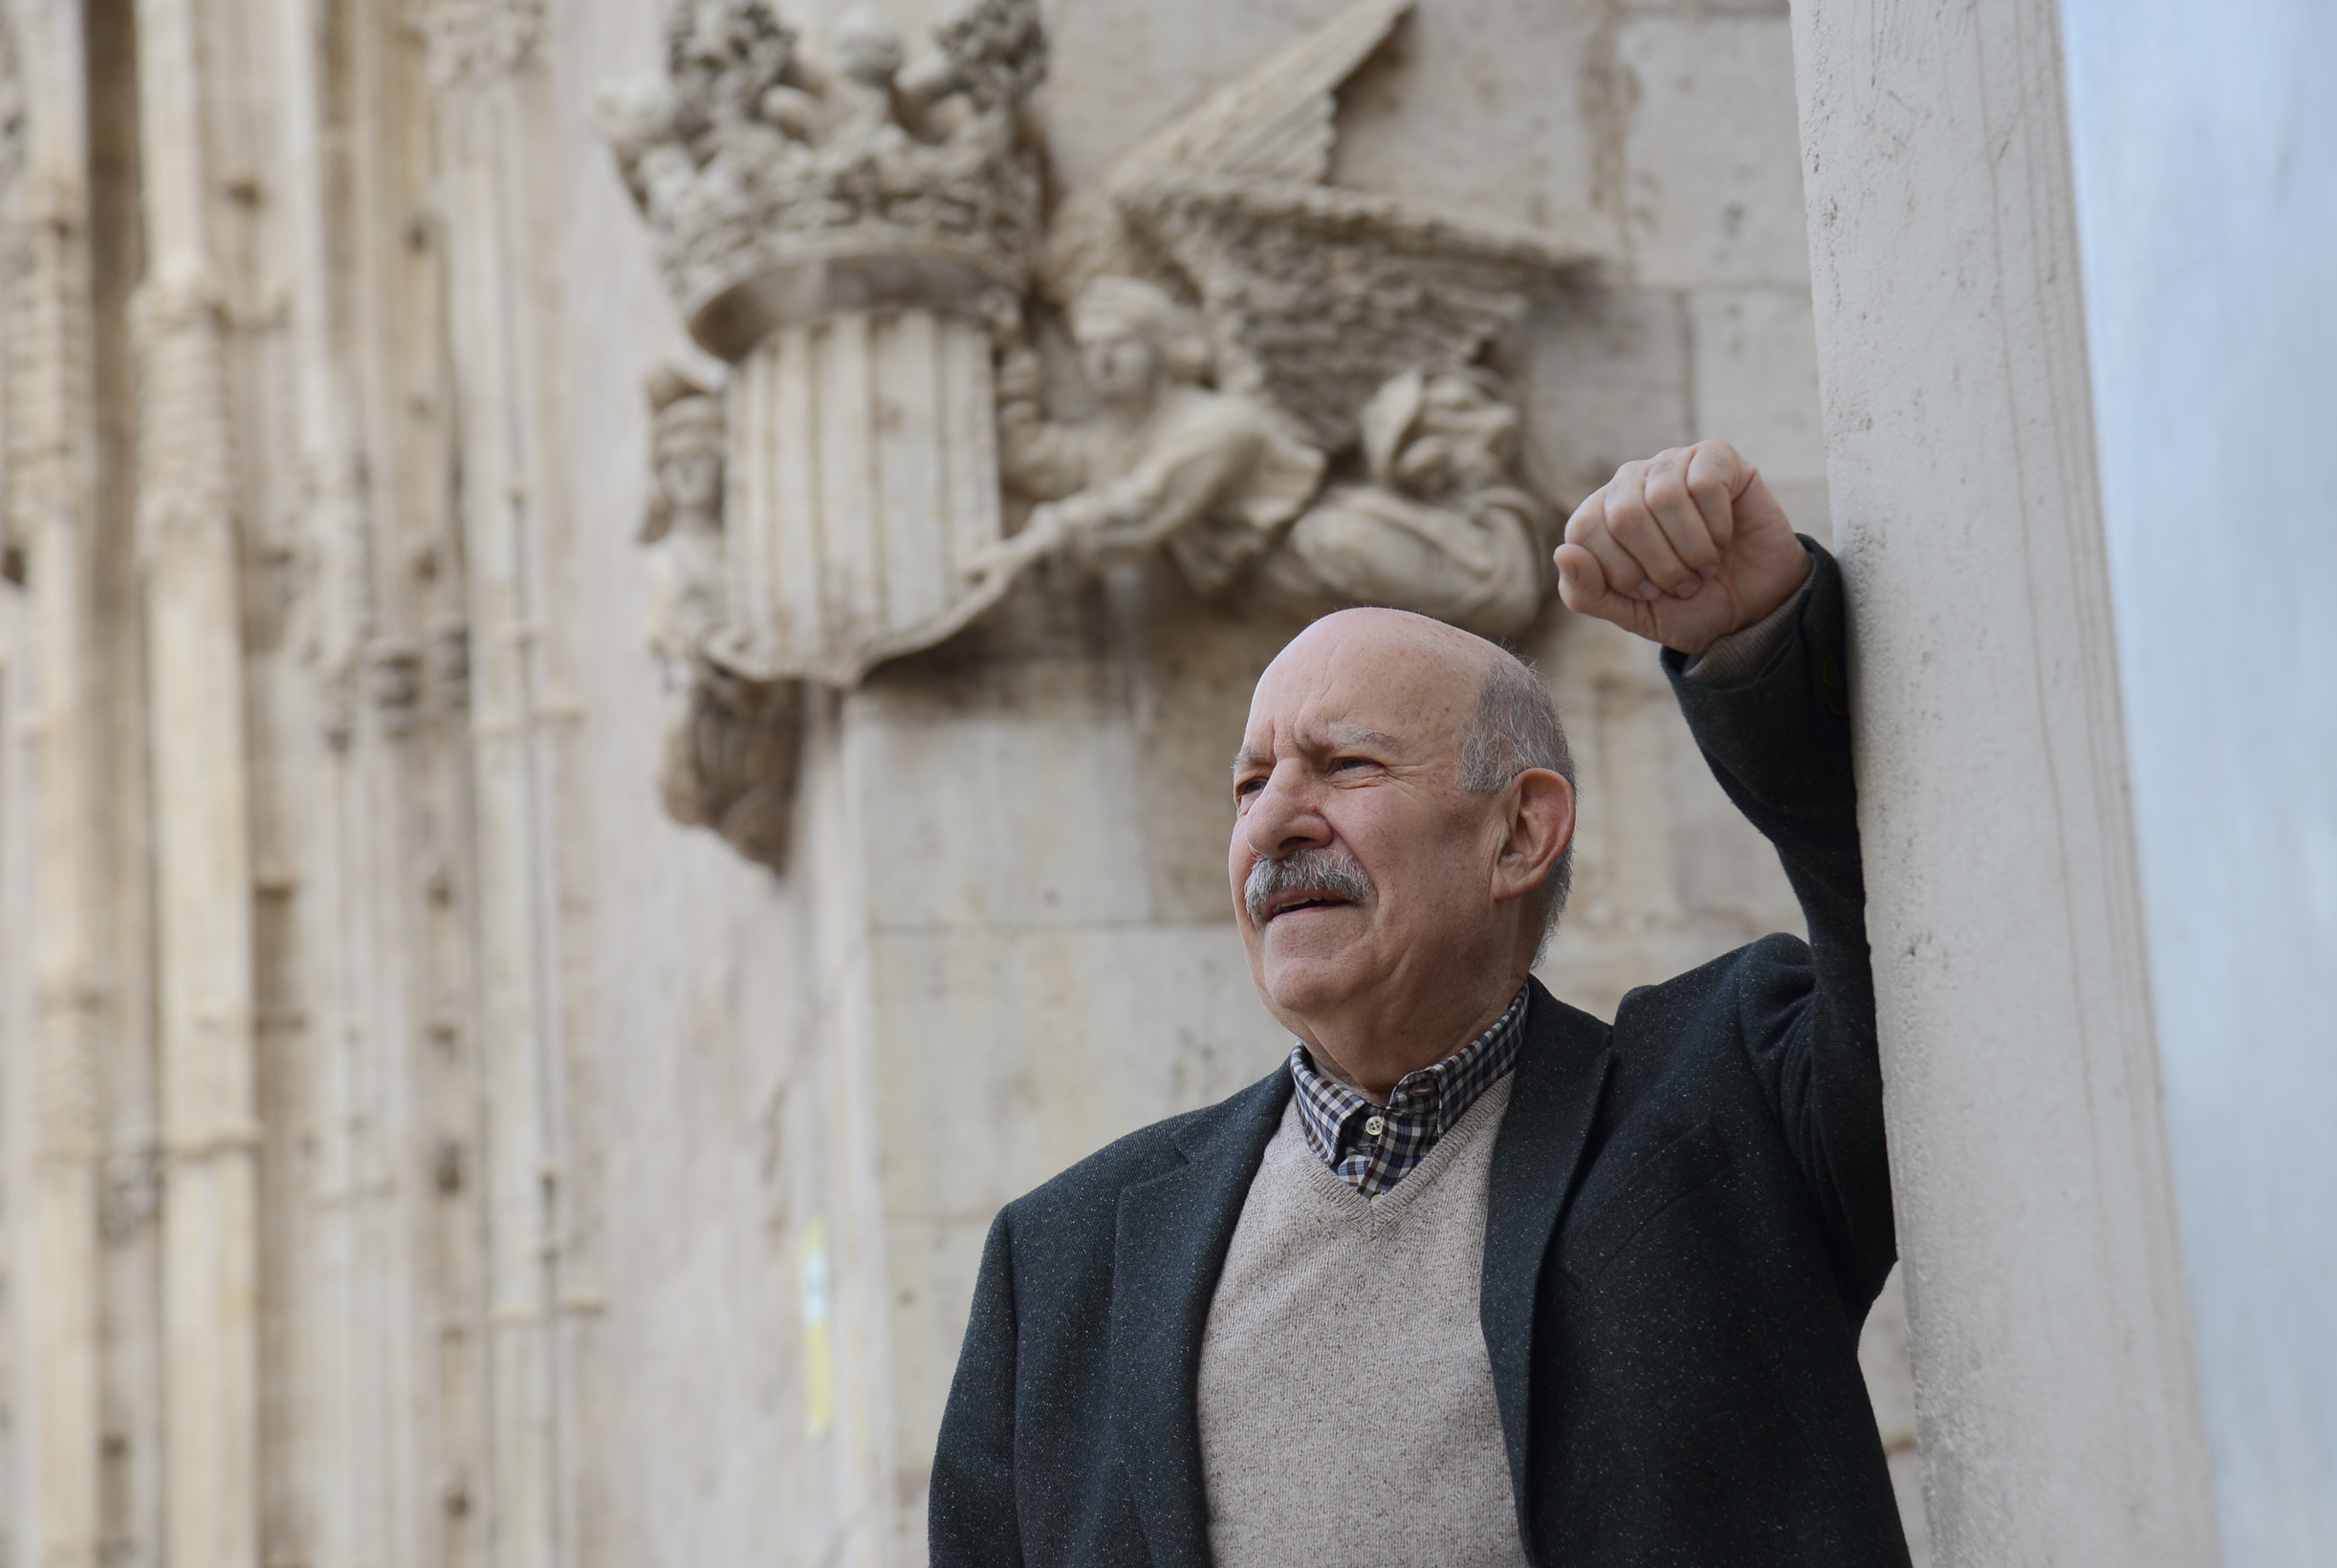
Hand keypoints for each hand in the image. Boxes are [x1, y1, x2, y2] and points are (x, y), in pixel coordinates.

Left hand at [1554, 441, 1811, 655]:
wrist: (1752, 610)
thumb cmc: (1687, 607)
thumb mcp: (1629, 614)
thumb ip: (1586, 593)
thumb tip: (1562, 554)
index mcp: (1600, 514)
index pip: (1583, 530)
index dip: (1620, 573)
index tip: (1650, 593)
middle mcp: (1630, 481)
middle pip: (1623, 514)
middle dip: (1659, 565)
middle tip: (1684, 584)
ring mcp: (1672, 465)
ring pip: (1664, 497)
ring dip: (1691, 549)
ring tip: (1705, 566)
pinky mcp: (1716, 458)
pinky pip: (1705, 484)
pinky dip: (1717, 526)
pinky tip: (1725, 539)